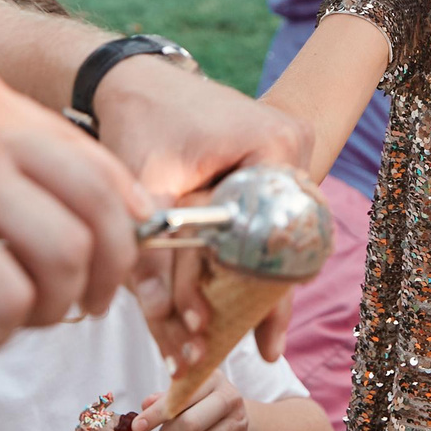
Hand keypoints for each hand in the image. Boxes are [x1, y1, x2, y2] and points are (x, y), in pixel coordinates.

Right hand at [0, 59, 148, 349]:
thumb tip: (49, 208)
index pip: (98, 159)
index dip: (122, 222)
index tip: (108, 264)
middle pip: (104, 206)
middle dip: (107, 272)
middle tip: (77, 309)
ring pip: (67, 258)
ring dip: (47, 309)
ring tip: (1, 321)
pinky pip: (9, 301)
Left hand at [99, 60, 311, 363]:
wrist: (135, 78)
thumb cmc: (140, 120)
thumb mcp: (146, 184)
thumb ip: (153, 248)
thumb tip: (161, 317)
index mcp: (276, 145)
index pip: (272, 230)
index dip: (254, 287)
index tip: (242, 333)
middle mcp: (295, 147)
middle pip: (284, 236)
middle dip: (267, 297)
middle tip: (265, 351)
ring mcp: (290, 153)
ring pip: (278, 231)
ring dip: (261, 279)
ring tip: (263, 341)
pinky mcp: (273, 160)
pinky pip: (267, 216)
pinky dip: (252, 254)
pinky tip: (250, 303)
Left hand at [135, 373, 252, 430]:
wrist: (239, 416)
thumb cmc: (202, 402)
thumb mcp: (185, 392)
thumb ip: (164, 398)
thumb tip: (146, 406)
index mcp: (213, 378)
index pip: (181, 397)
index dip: (157, 414)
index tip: (138, 427)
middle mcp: (230, 398)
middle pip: (190, 425)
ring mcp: (239, 424)